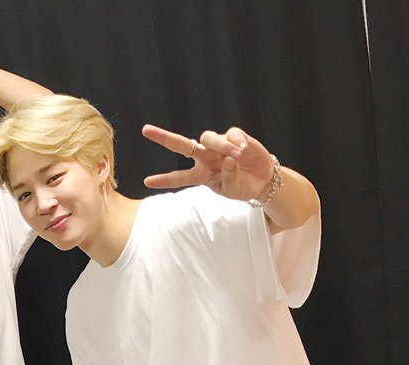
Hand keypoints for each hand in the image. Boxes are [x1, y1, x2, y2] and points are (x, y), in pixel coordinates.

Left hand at [142, 124, 275, 202]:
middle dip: (164, 138)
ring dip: (221, 145)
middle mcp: (206, 158)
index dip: (164, 180)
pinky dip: (235, 141)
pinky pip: (230, 134)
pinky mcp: (235, 136)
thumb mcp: (232, 190)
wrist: (263, 180)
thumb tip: (226, 159)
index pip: (179, 178)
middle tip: (145, 130)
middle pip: (182, 145)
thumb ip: (227, 178)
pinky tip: (243, 149)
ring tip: (238, 155)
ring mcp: (218, 146)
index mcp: (201, 175)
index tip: (147, 181)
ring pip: (208, 138)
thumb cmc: (243, 187)